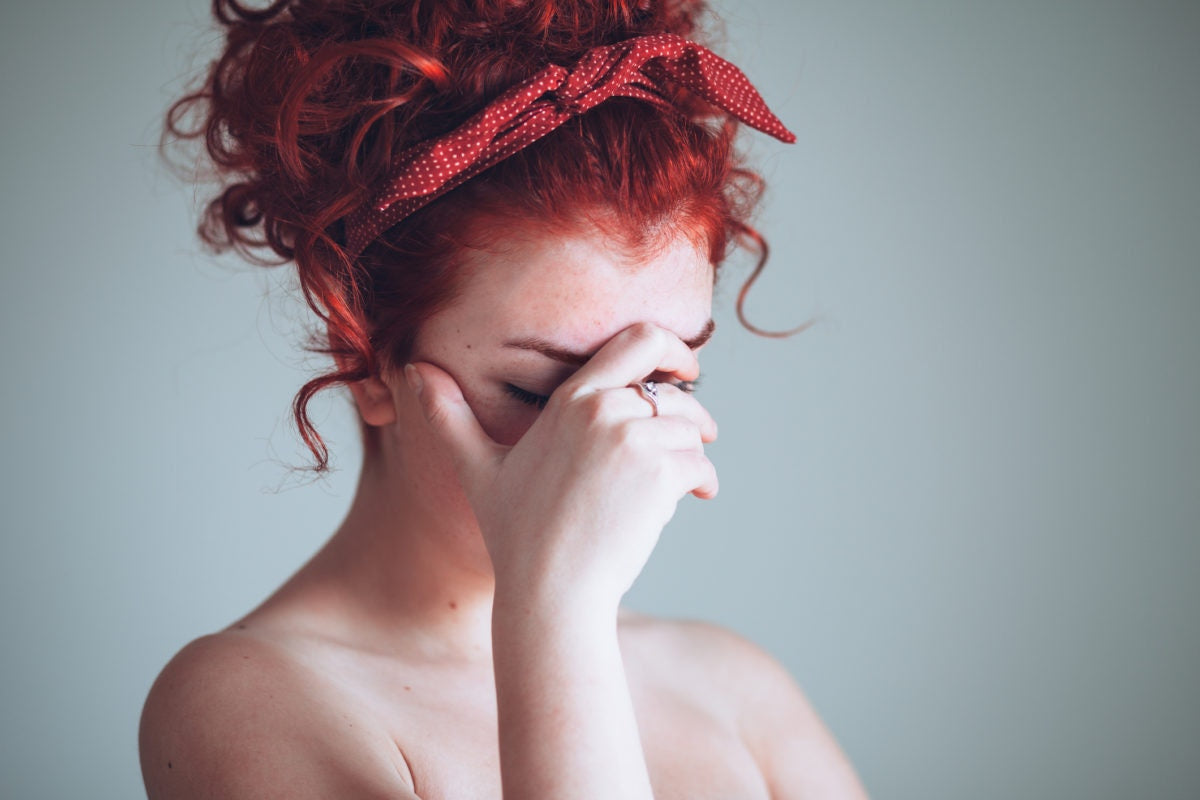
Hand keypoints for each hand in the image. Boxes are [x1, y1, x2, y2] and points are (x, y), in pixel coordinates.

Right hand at [406, 322, 718, 607]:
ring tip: (687, 483)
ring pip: (691, 430)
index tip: (686, 370)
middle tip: (701, 437)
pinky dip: (704, 481)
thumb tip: (413, 373)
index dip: (673, 348)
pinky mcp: (661, 475)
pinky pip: (701, 464)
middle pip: (674, 394)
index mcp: (572, 399)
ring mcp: (634, 441)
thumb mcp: (477, 469)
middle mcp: (605, 410)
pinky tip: (695, 498)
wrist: (551, 590)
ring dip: (695, 454)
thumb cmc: (516, 534)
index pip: (640, 340)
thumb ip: (450, 418)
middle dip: (692, 415)